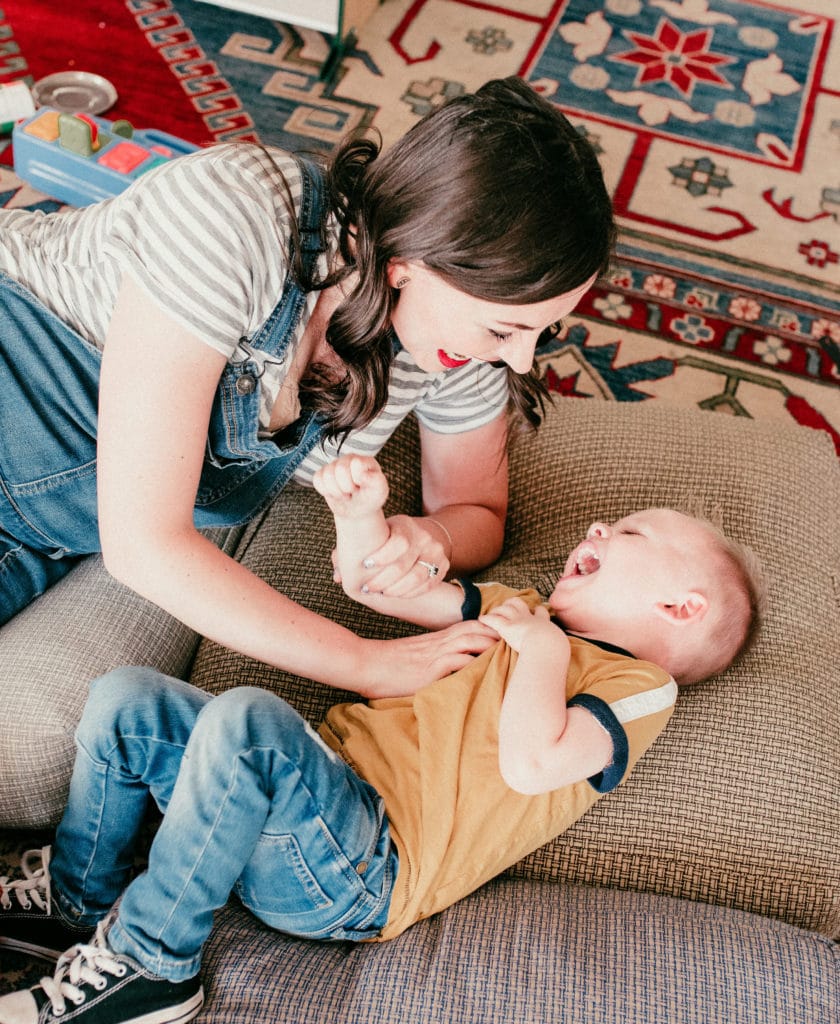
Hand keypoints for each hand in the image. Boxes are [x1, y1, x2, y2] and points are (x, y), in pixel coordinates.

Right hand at [313, 455, 388, 517]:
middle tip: (353, 492)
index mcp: (364, 461)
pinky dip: (326, 491)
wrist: (357, 511)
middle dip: (346, 487)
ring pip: (327, 476)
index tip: (363, 487)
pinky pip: (317, 480)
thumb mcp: (379, 492)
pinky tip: (335, 493)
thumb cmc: (370, 499)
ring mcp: (334, 465)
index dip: (357, 480)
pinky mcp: (323, 473)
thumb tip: (363, 474)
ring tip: (345, 494)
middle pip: (340, 469)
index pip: (356, 464)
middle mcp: (349, 459)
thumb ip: (377, 481)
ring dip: (336, 492)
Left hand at [356, 514, 450, 598]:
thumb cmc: (387, 538)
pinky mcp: (442, 566)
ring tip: (381, 593)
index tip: (365, 565)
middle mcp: (424, 538)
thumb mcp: (374, 536)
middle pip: (405, 564)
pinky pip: (428, 584)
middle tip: (367, 588)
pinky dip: (411, 593)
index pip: (399, 541)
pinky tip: (396, 595)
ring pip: (418, 577)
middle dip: (383, 580)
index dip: (382, 556)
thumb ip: (352, 551)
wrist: (419, 537)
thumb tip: (338, 576)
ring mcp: (436, 552)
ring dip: (397, 589)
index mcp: (405, 525)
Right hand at [361, 619, 499, 697]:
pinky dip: (475, 665)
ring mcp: (436, 653)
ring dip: (491, 646)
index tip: (507, 636)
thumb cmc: (388, 664)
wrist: (366, 664)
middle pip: (476, 628)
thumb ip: (435, 658)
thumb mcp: (416, 656)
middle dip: (498, 634)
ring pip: (471, 640)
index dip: (491, 629)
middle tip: (516, 643)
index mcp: (438, 639)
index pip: (471, 626)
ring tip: (509, 656)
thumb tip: (453, 669)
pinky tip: (487, 673)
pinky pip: (459, 661)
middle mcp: (440, 642)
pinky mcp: (431, 668)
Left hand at [479, 598, 552, 653]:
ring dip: (498, 609)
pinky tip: (481, 619)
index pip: (541, 612)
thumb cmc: (554, 650)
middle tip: (509, 607)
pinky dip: (486, 618)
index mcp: (544, 624)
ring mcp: (518, 621)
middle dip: (513, 603)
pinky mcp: (507, 627)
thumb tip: (558, 660)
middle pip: (520, 603)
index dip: (537, 611)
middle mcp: (530, 618)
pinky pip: (494, 619)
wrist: (546, 647)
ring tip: (493, 612)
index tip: (536, 610)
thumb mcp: (559, 648)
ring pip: (505, 608)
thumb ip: (557, 650)